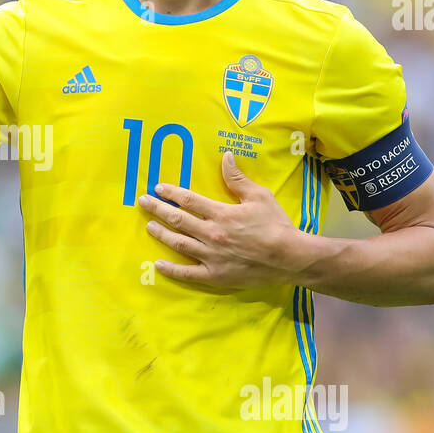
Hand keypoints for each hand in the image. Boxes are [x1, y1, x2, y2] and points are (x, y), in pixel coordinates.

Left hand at [136, 152, 304, 291]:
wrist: (290, 258)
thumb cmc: (276, 225)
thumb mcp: (259, 196)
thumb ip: (238, 179)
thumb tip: (225, 157)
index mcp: (221, 214)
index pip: (189, 200)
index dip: (171, 193)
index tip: (158, 188)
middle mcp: (211, 234)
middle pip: (178, 220)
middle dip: (158, 209)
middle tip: (143, 202)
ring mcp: (211, 256)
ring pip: (178, 244)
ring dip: (161, 234)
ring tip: (149, 226)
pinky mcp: (215, 275)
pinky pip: (187, 273)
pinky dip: (171, 270)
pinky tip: (158, 265)